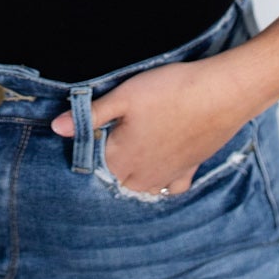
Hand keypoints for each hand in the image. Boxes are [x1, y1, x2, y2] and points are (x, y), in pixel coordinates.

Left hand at [49, 54, 252, 194]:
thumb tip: (57, 128)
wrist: (221, 94)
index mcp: (121, 159)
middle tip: (117, 130)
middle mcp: (142, 175)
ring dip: (133, 173)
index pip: (92, 159)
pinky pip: (171, 187)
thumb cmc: (170, 91)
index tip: (97, 121)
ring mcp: (167, 176)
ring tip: (135, 147)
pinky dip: (164, 182)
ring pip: (141, 186)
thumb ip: (90, 115)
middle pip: (115, 176)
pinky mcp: (189, 170)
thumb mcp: (123, 96)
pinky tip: (162, 164)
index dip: (90, 139)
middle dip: (111, 159)